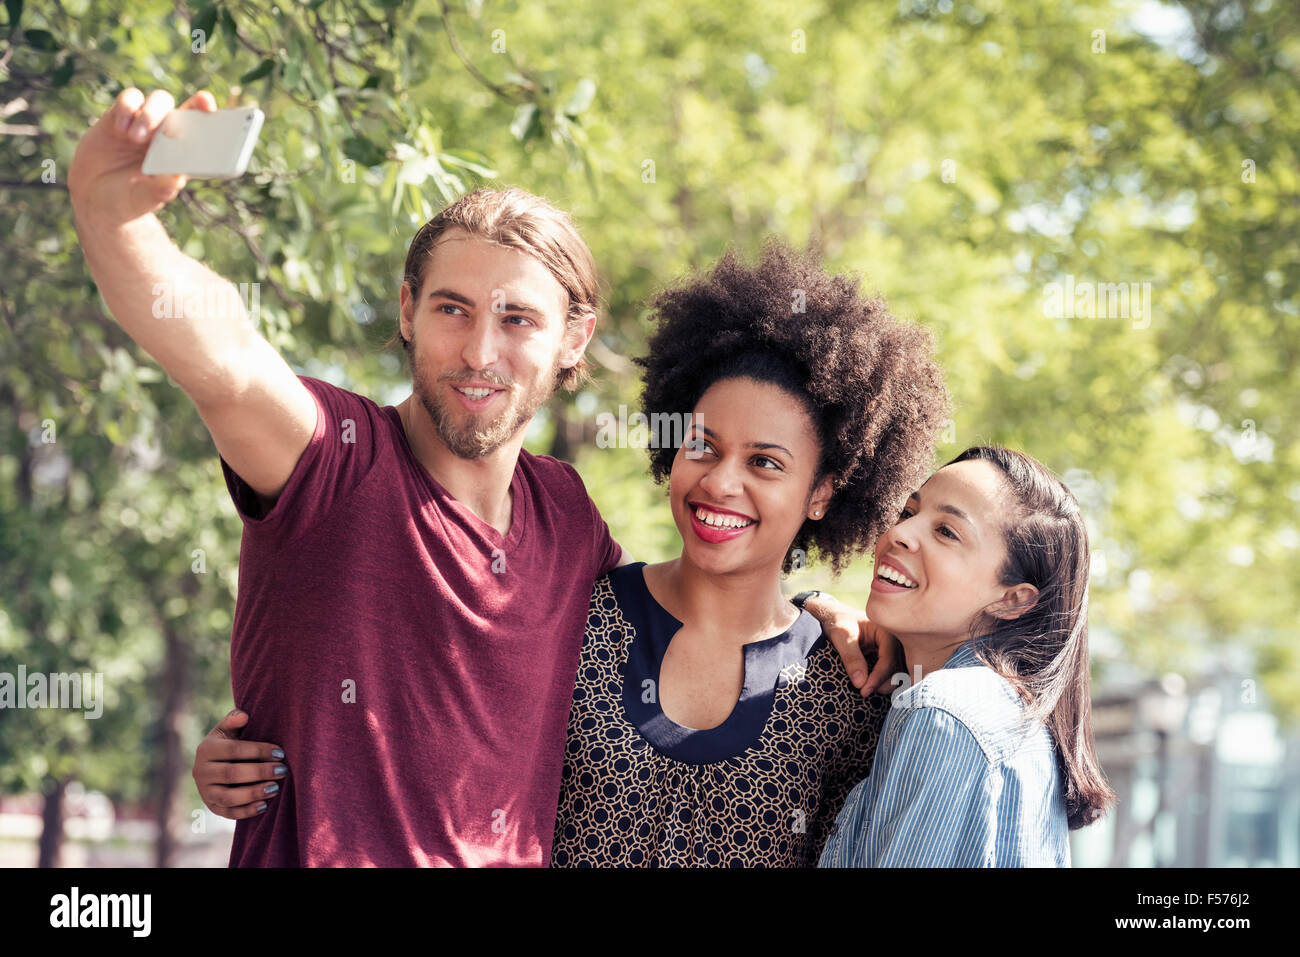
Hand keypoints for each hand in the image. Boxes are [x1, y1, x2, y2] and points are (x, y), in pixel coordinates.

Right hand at [68, 87, 216, 224]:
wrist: (93, 196)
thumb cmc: (126, 200)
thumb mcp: (142, 199)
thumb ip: (158, 190)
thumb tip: (177, 179)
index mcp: (183, 156)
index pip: (206, 135)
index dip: (218, 124)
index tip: (221, 115)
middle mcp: (168, 136)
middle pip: (188, 109)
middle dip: (197, 104)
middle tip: (200, 108)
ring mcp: (145, 124)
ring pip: (160, 100)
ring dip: (152, 115)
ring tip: (136, 138)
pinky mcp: (119, 116)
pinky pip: (130, 98)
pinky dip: (127, 108)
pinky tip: (120, 129)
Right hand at [192, 709, 287, 819]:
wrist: (214, 764)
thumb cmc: (228, 742)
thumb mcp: (228, 729)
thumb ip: (234, 720)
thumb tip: (243, 716)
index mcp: (206, 749)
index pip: (234, 750)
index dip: (258, 751)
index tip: (281, 753)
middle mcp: (201, 772)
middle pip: (232, 774)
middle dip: (260, 772)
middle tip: (282, 771)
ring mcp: (205, 791)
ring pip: (228, 797)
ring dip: (253, 794)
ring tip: (275, 789)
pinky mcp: (212, 807)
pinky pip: (228, 813)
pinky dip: (246, 811)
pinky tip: (264, 806)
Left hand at [802, 593, 902, 695]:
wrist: (837, 617)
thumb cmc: (838, 622)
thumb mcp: (841, 635)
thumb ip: (851, 657)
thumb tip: (860, 683)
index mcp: (888, 630)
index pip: (890, 658)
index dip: (878, 677)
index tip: (863, 691)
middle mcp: (898, 640)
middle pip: (901, 667)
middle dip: (886, 684)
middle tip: (865, 692)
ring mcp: (897, 649)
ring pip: (902, 672)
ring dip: (888, 685)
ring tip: (868, 690)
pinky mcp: (893, 657)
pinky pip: (898, 672)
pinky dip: (888, 682)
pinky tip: (874, 687)